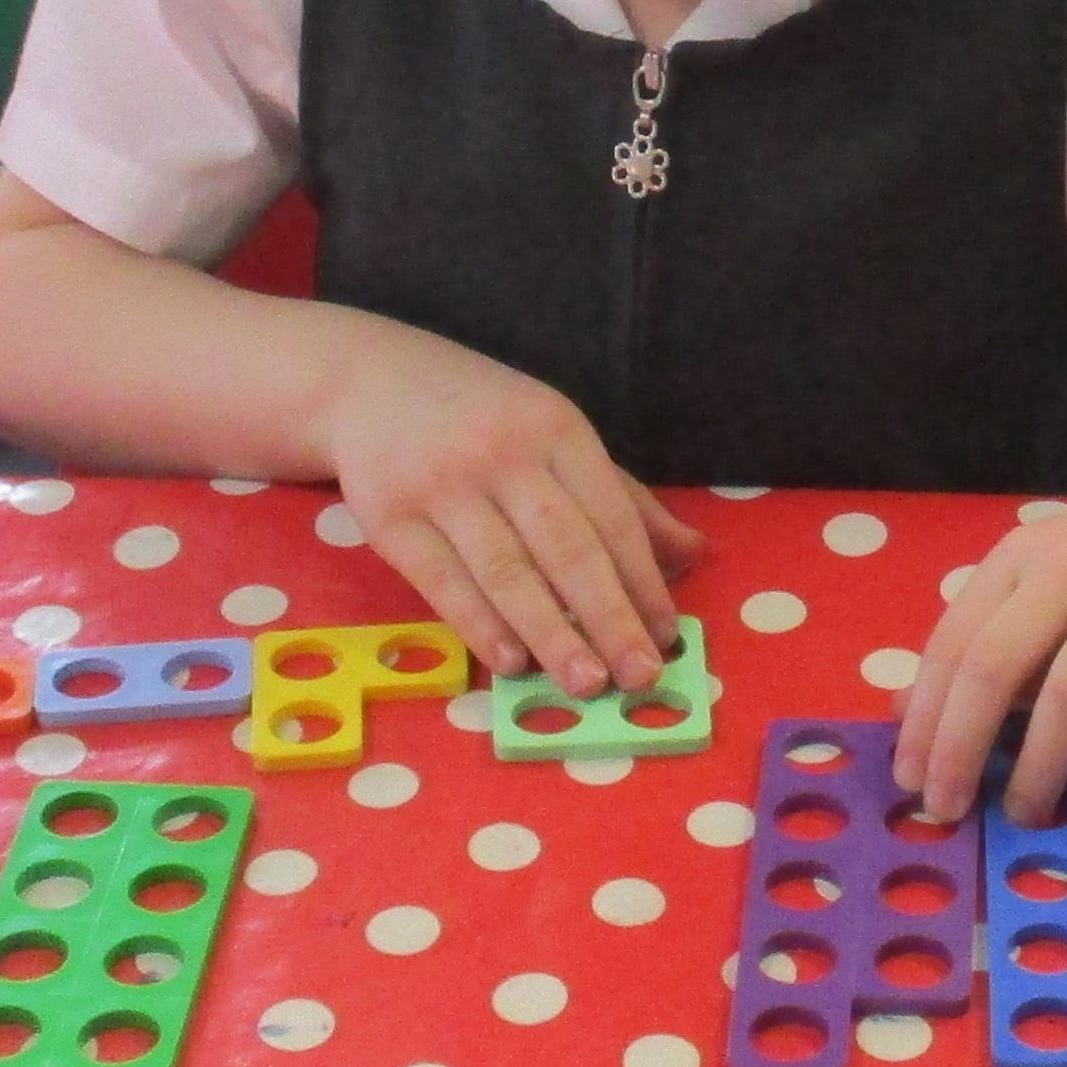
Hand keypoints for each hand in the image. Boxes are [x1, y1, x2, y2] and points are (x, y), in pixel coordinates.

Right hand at [314, 331, 696, 698]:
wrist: (371, 381)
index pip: (611, 516)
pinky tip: (513, 662)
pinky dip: (481, 625)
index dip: (643, 581)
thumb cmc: (484, 420)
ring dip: (551, 634)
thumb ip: (624, 499)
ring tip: (586, 684)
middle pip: (567, 547)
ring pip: (508, 571)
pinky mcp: (390, 516)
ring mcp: (443, 484)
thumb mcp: (558, 439)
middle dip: (609, 618)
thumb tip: (695, 555)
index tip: (668, 635)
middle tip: (640, 676)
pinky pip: (443, 582)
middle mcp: (504, 453)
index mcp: (557, 429)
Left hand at [897, 479, 1066, 827]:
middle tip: (949, 809)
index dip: (924, 718)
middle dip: (962, 748)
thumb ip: (983, 638)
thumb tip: (906, 714)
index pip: (954, 643)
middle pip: (997, 666)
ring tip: (1028, 811)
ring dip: (1042, 763)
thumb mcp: (1042, 580)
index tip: (909, 780)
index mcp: (1022, 559)